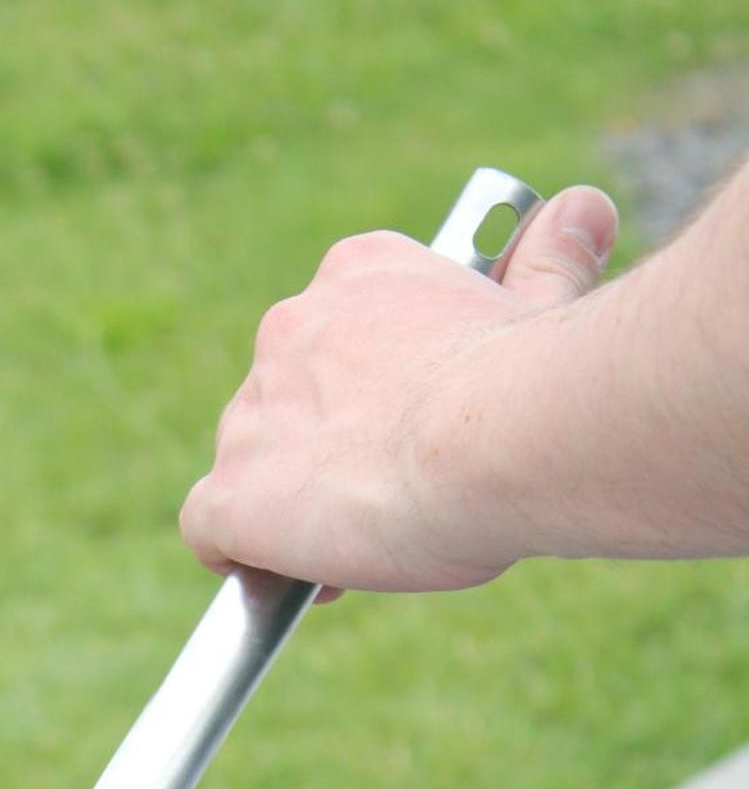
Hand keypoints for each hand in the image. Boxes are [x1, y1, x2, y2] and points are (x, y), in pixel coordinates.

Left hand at [178, 186, 618, 595]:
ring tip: (360, 544)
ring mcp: (253, 413)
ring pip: (252, 463)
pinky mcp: (233, 492)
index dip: (367, 392)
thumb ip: (545, 270)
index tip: (407, 428)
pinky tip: (276, 578)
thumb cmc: (532, 382)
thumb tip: (581, 211)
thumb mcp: (542, 309)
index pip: (339, 333)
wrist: (496, 437)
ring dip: (292, 503)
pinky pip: (207, 529)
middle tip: (391, 494)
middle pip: (290, 401)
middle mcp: (289, 327)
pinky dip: (237, 555)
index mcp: (359, 273)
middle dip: (330, 448)